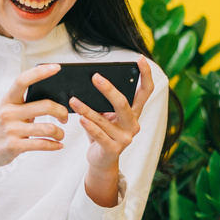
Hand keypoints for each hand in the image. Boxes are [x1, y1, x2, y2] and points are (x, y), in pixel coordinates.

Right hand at [0, 64, 70, 170]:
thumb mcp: (7, 111)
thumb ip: (25, 105)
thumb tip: (53, 101)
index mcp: (8, 100)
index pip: (23, 81)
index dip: (40, 72)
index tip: (56, 67)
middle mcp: (9, 113)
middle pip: (45, 106)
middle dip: (61, 112)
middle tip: (64, 117)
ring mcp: (11, 130)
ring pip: (48, 128)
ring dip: (59, 132)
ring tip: (60, 134)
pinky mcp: (14, 146)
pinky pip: (42, 144)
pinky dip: (54, 145)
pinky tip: (58, 145)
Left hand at [69, 55, 154, 172]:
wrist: (101, 161)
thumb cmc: (102, 134)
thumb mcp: (105, 117)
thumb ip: (103, 104)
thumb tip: (90, 85)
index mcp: (134, 113)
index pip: (145, 91)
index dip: (145, 74)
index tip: (140, 58)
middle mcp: (133, 125)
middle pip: (124, 103)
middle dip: (109, 89)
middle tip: (95, 77)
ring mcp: (125, 138)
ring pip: (104, 119)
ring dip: (87, 109)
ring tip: (73, 100)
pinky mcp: (114, 149)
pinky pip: (99, 134)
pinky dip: (89, 125)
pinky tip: (80, 118)